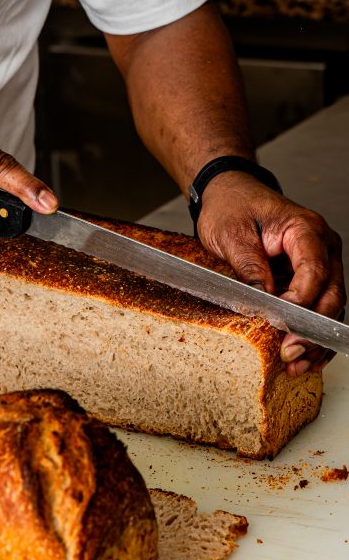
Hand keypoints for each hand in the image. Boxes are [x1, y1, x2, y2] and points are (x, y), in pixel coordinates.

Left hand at [196, 172, 345, 376]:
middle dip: (311, 328)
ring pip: (330, 307)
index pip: (315, 271)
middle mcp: (322, 246)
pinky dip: (312, 333)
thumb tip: (262, 301)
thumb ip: (250, 267)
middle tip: (290, 352)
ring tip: (296, 364)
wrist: (229, 195)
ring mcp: (321, 263)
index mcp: (305, 229)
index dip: (301, 301)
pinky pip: (320, 308)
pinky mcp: (310, 278)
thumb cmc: (231, 207)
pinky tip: (304, 357)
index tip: (281, 321)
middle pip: (330, 293)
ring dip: (315, 338)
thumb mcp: (231, 234)